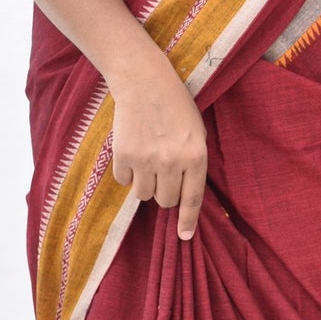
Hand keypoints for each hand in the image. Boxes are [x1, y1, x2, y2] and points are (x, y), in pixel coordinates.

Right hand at [108, 52, 206, 238]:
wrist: (144, 82)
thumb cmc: (175, 106)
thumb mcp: (196, 133)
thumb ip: (192, 163)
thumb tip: (183, 195)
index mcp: (196, 156)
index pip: (192, 199)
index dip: (187, 221)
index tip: (184, 237)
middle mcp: (172, 162)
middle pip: (165, 201)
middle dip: (163, 192)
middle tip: (161, 171)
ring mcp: (147, 160)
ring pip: (143, 195)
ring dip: (144, 183)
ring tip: (147, 159)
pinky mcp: (124, 155)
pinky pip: (124, 181)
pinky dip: (126, 171)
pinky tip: (132, 150)